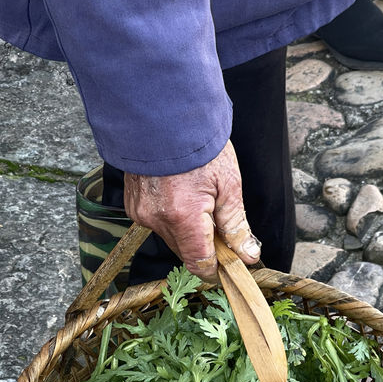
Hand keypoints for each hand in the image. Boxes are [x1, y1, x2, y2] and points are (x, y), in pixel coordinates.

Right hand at [123, 140, 260, 278]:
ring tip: (200, 200)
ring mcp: (142, 213)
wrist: (162, 113)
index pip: (200, 264)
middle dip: (206, 245)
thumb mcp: (228, 184)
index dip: (217, 269)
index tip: (230, 263)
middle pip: (187, 252)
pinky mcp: (134, 205)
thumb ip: (236, 225)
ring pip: (173, 239)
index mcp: (183, 217)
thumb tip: (248, 255)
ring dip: (189, 231)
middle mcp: (158, 220)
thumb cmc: (198, 143)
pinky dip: (173, 217)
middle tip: (220, 220)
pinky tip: (181, 194)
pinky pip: (158, 223)